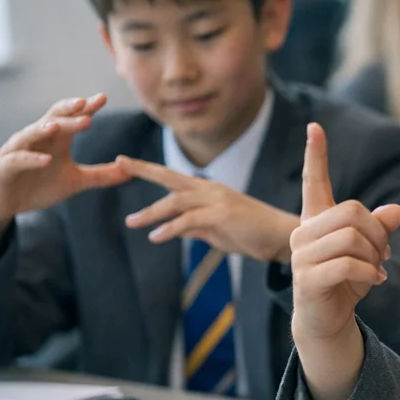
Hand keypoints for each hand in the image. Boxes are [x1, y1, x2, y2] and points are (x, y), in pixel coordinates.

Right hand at [0, 94, 127, 267]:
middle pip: (52, 119)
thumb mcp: (75, 182)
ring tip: (58, 125)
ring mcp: (18, 151)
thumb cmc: (37, 186)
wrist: (2, 203)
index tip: (102, 97)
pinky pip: (17, 160)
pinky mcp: (3, 167)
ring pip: (31, 134)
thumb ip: (101, 175)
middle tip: (85, 105)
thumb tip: (131, 170)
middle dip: (67, 112)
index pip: (72, 118)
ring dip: (44, 129)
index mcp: (56, 140)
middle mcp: (37, 140)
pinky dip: (31, 158)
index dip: (86, 108)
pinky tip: (46, 159)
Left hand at [116, 158, 300, 262]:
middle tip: (118, 164)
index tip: (125, 163)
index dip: (148, 170)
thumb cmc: (252, 234)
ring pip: (176, 202)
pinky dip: (170, 229)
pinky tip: (156, 236)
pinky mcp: (221, 215)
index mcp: (209, 191)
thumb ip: (195, 227)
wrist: (282, 237)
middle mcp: (210, 190)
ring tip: (131, 222)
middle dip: (143, 169)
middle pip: (170, 177)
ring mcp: (216, 201)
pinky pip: (188, 221)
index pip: (173, 178)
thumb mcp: (218, 230)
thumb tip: (174, 230)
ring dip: (151, 213)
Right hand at [289, 123, 399, 399]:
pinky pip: (349, 264)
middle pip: (353, 211)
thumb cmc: (346, 281)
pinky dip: (370, 273)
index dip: (315, 154)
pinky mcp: (307, 278)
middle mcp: (303, 232)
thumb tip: (398, 210)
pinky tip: (376, 281)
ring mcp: (302, 255)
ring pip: (353, 238)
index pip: (313, 181)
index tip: (315, 126)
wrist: (327, 319)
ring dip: (375, 256)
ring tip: (376, 269)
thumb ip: (380, 229)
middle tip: (384, 254)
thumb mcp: (369, 252)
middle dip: (378, 233)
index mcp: (316, 219)